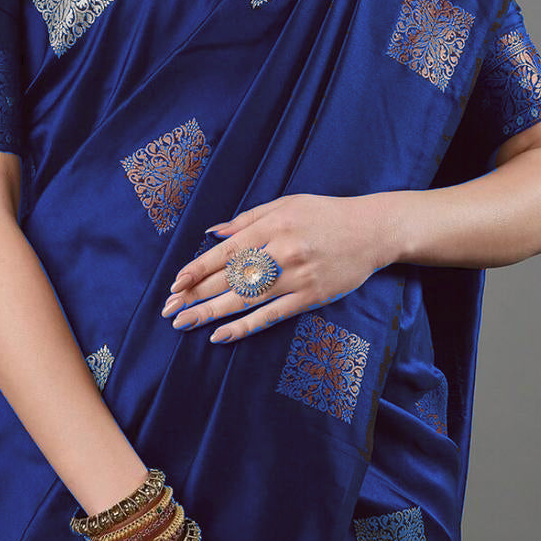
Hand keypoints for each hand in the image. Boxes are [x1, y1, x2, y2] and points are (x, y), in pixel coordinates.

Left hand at [160, 192, 402, 342]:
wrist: (372, 230)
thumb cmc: (325, 214)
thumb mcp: (286, 204)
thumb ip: (247, 219)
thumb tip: (212, 232)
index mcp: (272, 225)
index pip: (226, 251)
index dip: (198, 269)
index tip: (175, 283)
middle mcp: (281, 251)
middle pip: (230, 278)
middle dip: (196, 294)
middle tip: (169, 309)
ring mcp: (296, 276)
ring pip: (245, 300)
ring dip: (211, 313)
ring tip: (184, 323)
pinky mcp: (310, 297)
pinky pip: (271, 316)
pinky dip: (244, 327)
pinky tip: (221, 335)